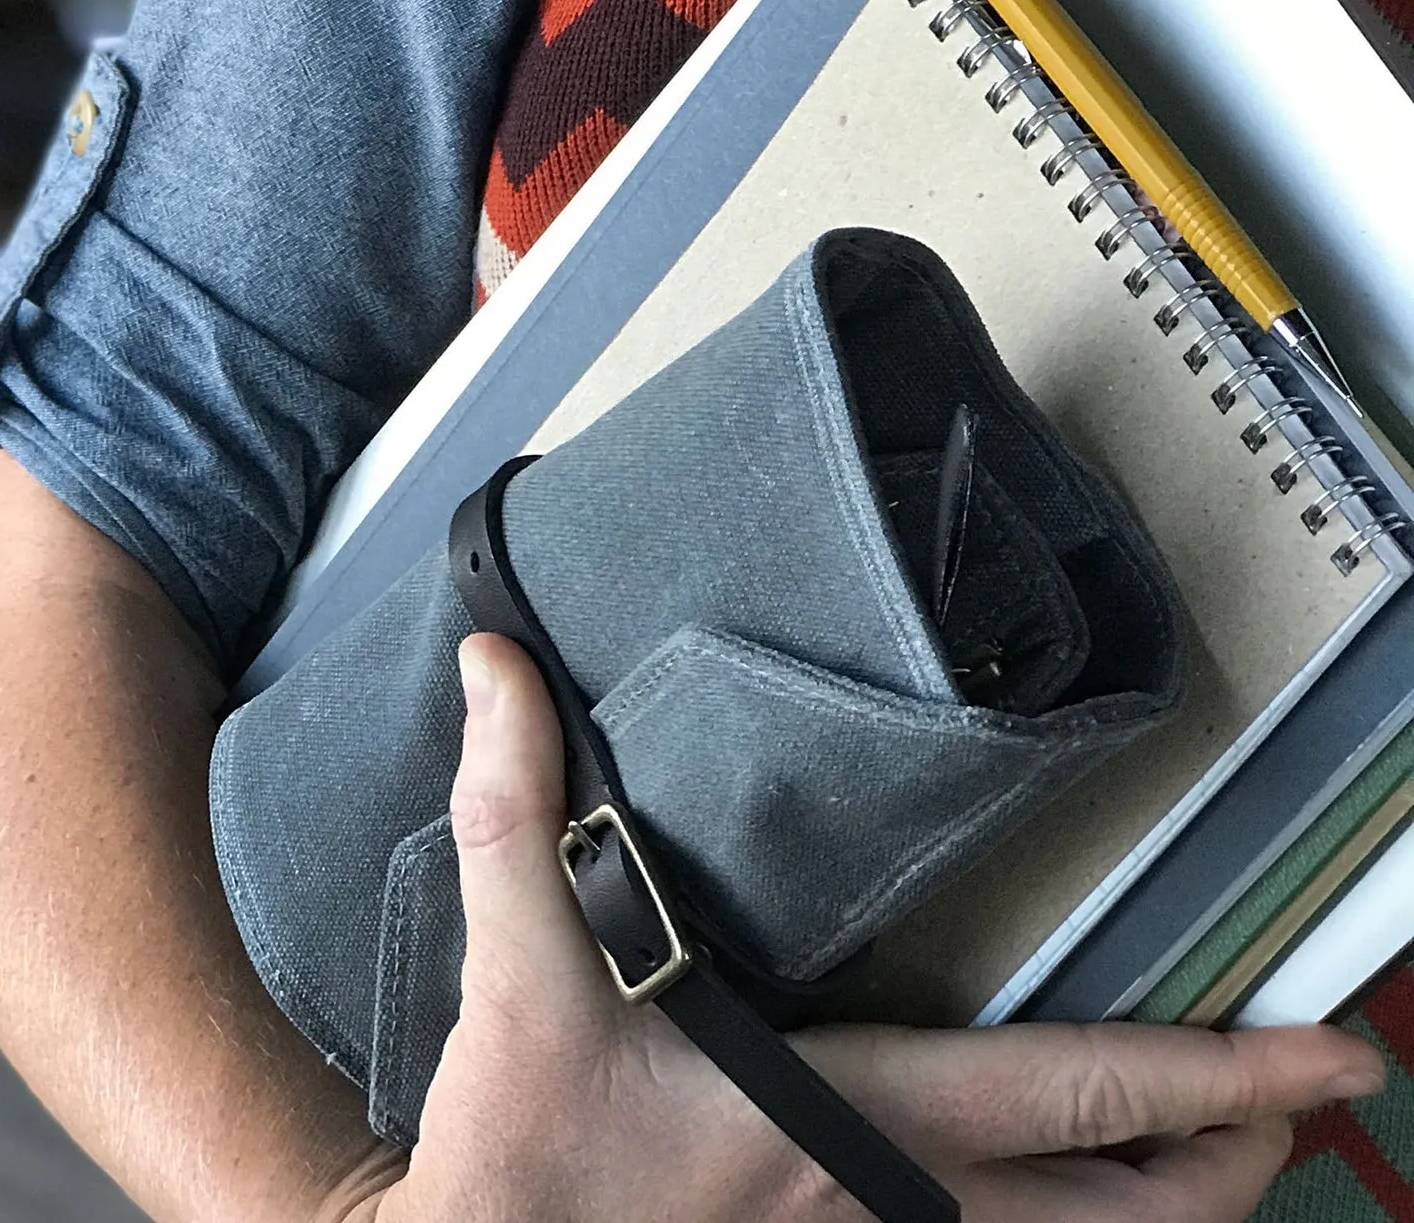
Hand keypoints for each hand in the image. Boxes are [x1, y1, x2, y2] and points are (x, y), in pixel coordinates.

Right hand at [341, 634, 1383, 1221]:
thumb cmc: (524, 1141)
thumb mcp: (517, 959)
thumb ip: (513, 799)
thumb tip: (496, 657)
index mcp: (856, 1119)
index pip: (1085, 1095)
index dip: (1228, 1075)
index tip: (1343, 1051)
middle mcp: (899, 1211)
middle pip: (1139, 1219)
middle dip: (1242, 1158)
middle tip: (1302, 1098)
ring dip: (1172, 1213)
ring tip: (1217, 1152)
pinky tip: (1054, 1202)